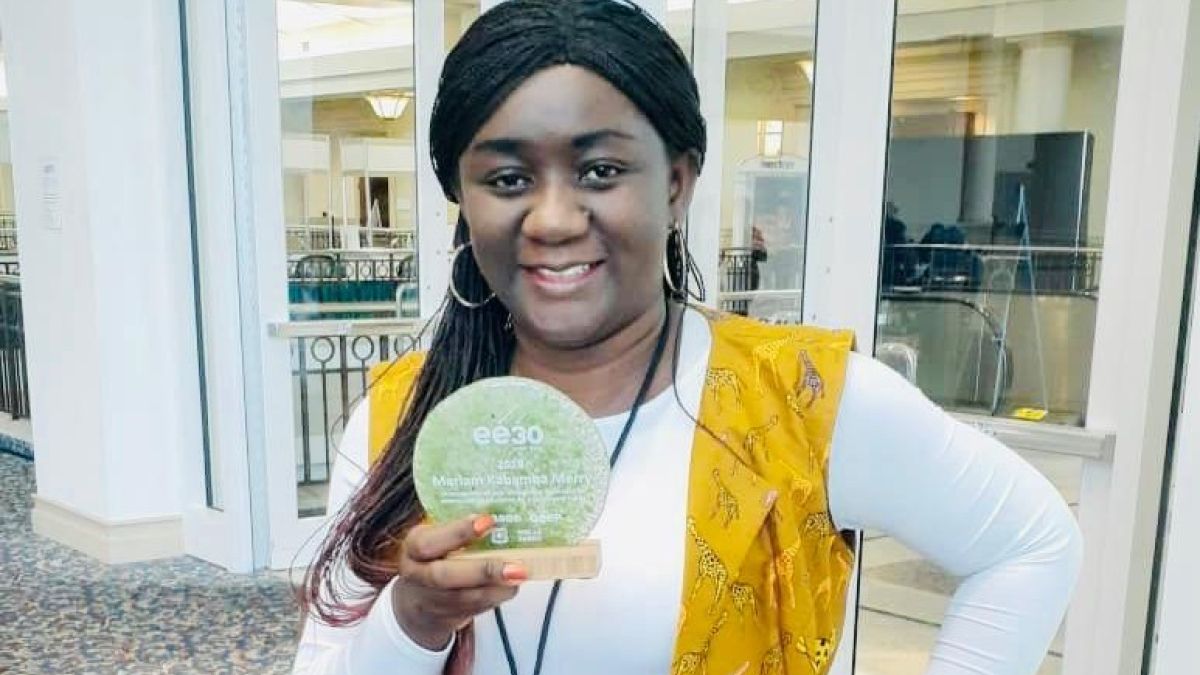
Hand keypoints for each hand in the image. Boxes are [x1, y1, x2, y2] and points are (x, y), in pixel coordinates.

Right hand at [392, 514, 526, 649]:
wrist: (416, 602)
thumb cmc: (432, 558)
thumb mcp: (434, 537)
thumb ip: (456, 529)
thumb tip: (500, 513)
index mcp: (413, 549)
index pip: (428, 542)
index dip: (458, 533)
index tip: (487, 521)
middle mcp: (419, 576)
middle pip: (445, 577)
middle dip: (483, 571)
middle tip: (514, 565)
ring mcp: (434, 601)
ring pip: (466, 598)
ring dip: (497, 587)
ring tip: (521, 574)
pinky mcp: (450, 618)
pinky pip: (476, 609)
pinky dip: (497, 596)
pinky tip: (512, 585)